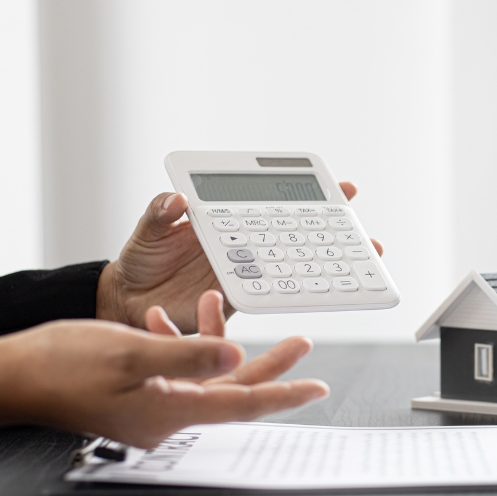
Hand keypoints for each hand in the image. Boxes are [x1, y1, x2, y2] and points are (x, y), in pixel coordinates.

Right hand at [0, 294, 326, 448]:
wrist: (12, 377)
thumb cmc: (60, 366)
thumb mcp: (131, 351)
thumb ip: (187, 354)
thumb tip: (236, 353)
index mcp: (171, 411)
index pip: (243, 403)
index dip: (283, 393)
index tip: (316, 387)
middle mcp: (168, 416)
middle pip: (234, 390)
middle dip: (269, 364)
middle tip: (300, 343)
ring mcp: (153, 408)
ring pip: (206, 377)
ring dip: (218, 341)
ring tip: (221, 304)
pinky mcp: (138, 396)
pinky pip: (175, 373)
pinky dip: (179, 344)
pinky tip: (166, 318)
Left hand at [97, 182, 383, 332]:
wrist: (130, 304)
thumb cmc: (140, 263)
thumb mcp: (147, 232)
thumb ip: (160, 214)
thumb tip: (177, 201)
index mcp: (229, 221)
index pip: (274, 202)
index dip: (310, 195)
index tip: (344, 190)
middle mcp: (244, 245)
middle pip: (299, 235)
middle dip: (337, 233)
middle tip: (366, 234)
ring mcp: (246, 272)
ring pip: (295, 266)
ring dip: (329, 266)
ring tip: (362, 263)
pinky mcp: (239, 300)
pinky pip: (274, 295)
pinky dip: (299, 293)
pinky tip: (323, 291)